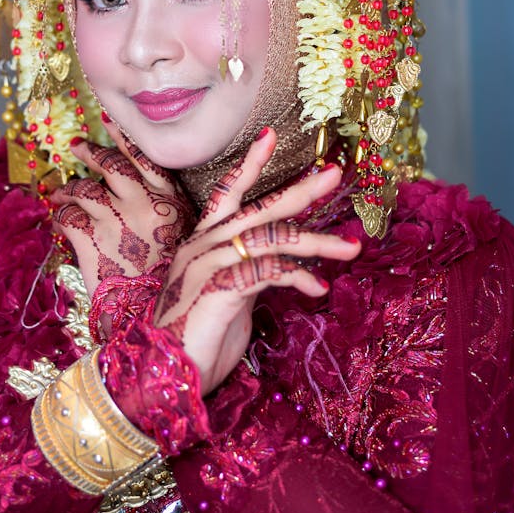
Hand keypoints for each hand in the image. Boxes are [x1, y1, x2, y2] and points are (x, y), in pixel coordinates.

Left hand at [48, 117, 193, 295]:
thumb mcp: (188, 239)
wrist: (154, 317)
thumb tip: (150, 198)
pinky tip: (60, 221)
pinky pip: (68, 216)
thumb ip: (170, 213)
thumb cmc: (173, 283)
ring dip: (70, 189)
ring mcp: (116, 218)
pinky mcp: (92, 239)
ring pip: (85, 189)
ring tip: (61, 193)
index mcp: (170, 201)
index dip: (124, 139)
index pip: (144, 158)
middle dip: (91, 152)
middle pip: (111, 165)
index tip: (110, 123)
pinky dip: (61, 216)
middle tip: (77, 146)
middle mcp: (143, 202)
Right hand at [153, 128, 360, 395]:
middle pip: (260, 209)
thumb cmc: (197, 339)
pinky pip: (267, 271)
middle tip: (334, 174)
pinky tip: (316, 287)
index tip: (271, 136)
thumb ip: (248, 273)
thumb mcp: (228, 297)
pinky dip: (297, 277)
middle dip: (300, 190)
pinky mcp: (219, 289)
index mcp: (202, 242)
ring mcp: (209, 264)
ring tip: (351, 247)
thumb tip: (278, 265)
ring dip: (316, 242)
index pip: (227, 192)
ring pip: (271, 239)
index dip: (249, 164)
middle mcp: (204, 246)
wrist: (163, 376)